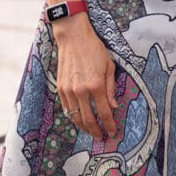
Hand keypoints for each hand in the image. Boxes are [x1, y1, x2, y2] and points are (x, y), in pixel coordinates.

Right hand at [53, 15, 117, 140]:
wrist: (73, 37)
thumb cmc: (94, 49)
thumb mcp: (109, 66)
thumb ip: (111, 88)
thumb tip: (114, 106)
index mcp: (96, 85)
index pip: (104, 113)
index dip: (109, 125)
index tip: (113, 132)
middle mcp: (81, 90)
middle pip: (89, 120)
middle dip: (96, 131)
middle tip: (102, 137)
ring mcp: (69, 90)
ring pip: (76, 117)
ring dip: (84, 128)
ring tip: (92, 132)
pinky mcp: (60, 88)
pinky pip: (67, 108)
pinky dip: (74, 116)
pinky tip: (80, 119)